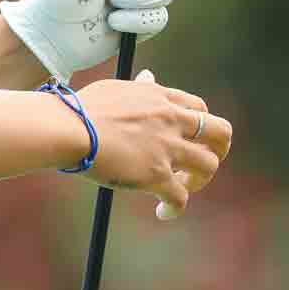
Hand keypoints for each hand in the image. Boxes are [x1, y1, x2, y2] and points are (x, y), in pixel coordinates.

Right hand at [76, 69, 231, 219]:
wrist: (68, 128)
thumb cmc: (82, 109)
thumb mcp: (117, 88)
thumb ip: (139, 87)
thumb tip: (148, 77)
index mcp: (161, 97)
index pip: (199, 108)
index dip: (199, 126)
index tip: (187, 139)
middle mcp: (171, 119)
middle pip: (220, 132)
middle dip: (219, 150)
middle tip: (202, 164)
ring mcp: (167, 147)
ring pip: (209, 166)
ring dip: (199, 180)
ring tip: (180, 187)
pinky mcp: (156, 175)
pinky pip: (181, 198)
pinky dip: (175, 208)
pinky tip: (164, 212)